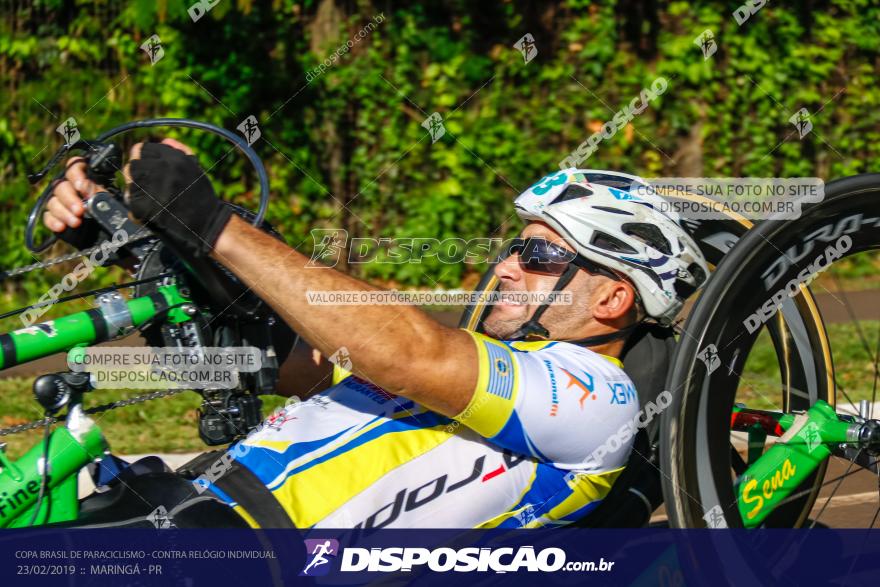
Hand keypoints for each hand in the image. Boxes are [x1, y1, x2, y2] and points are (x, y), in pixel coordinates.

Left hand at [124, 138, 231, 257]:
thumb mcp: (194, 167)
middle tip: (146, 184)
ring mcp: (151, 187)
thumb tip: (164, 140)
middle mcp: (161, 169)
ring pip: (129, 180)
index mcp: (173, 158)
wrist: (207, 222)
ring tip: (148, 197)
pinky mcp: (144, 205)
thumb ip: (180, 151)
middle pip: (132, 163)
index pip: (142, 149)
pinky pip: (130, 200)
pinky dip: (136, 206)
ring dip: (135, 188)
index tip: (145, 167)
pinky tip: (148, 210)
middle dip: (137, 173)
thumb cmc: (201, 196)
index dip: (142, 158)